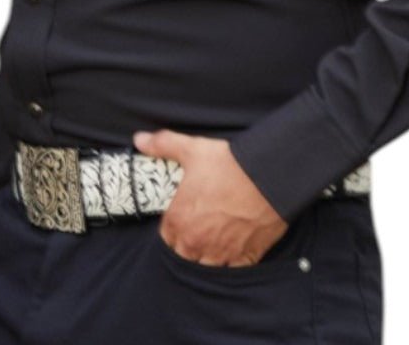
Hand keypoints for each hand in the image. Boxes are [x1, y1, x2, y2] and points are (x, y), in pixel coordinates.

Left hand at [133, 128, 288, 266]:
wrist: (268, 176)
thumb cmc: (228, 164)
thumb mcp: (191, 149)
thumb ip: (162, 145)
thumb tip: (139, 140)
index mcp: (179, 220)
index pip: (166, 236)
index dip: (173, 225)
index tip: (183, 216)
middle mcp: (196, 242)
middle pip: (184, 254)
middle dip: (188, 242)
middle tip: (199, 225)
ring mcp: (221, 253)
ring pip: (206, 265)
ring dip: (207, 255)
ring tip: (215, 238)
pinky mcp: (245, 257)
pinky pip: (231, 269)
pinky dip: (231, 261)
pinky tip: (233, 247)